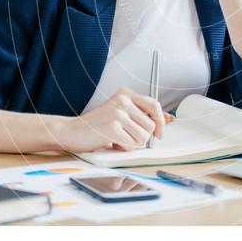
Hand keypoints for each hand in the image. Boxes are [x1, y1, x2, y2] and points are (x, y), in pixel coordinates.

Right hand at [57, 88, 174, 152]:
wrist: (71, 131)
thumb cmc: (98, 125)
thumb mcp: (121, 113)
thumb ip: (142, 115)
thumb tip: (170, 119)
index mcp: (126, 93)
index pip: (154, 105)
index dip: (161, 122)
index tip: (159, 134)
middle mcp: (123, 100)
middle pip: (151, 125)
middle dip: (143, 137)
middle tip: (128, 137)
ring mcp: (118, 113)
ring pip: (144, 136)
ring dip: (133, 143)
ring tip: (118, 138)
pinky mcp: (113, 127)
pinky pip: (132, 144)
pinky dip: (124, 147)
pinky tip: (112, 142)